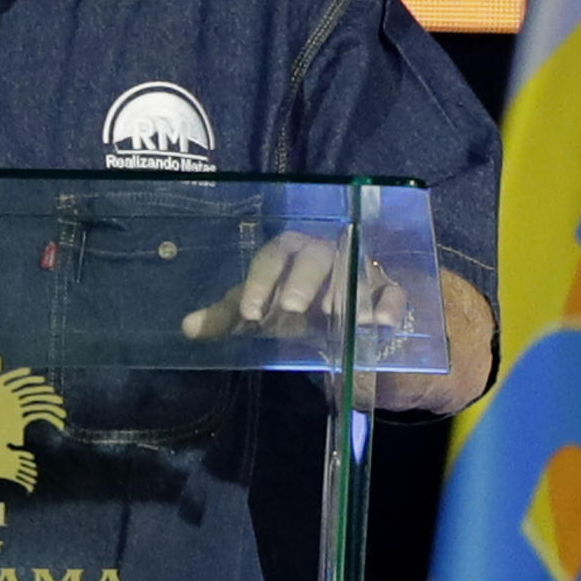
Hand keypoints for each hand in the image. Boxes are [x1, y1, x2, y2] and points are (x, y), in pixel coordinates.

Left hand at [180, 231, 407, 340]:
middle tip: (292, 309)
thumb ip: (226, 318)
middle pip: (315, 256)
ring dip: (347, 292)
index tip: (249, 313)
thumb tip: (187, 328)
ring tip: (337, 316)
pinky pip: (393, 292)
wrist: (338, 318)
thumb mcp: (260, 313)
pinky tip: (381, 322)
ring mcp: (358, 270)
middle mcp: (324, 254)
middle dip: (302, 280)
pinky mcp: (387, 291)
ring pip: (355, 271)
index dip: (259, 282)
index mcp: (288, 252)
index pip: (272, 257)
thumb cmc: (290, 306)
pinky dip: (390, 304)